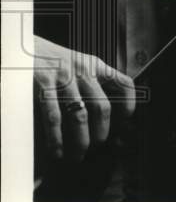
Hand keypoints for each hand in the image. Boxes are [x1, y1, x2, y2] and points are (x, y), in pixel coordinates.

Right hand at [33, 35, 135, 163]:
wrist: (19, 45)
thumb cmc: (47, 59)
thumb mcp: (75, 63)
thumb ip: (89, 81)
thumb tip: (99, 113)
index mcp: (94, 65)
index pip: (123, 82)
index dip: (129, 103)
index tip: (126, 119)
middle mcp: (83, 70)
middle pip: (103, 108)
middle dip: (101, 133)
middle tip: (96, 147)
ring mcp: (63, 78)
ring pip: (80, 117)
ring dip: (80, 142)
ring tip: (77, 156)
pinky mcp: (43, 85)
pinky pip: (54, 117)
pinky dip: (57, 139)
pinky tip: (57, 151)